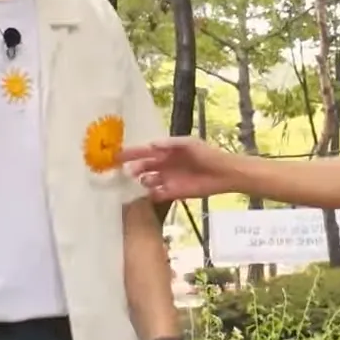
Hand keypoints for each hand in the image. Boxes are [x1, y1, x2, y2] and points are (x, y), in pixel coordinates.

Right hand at [119, 137, 235, 200]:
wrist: (223, 173)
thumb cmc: (207, 154)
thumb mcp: (189, 144)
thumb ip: (170, 144)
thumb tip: (151, 144)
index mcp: (165, 151)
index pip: (143, 151)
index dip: (130, 153)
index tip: (116, 155)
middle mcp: (163, 165)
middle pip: (142, 166)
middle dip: (134, 168)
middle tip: (130, 171)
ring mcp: (167, 179)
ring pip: (147, 181)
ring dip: (143, 181)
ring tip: (146, 180)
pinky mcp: (173, 193)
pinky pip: (157, 195)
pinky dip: (152, 195)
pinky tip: (151, 193)